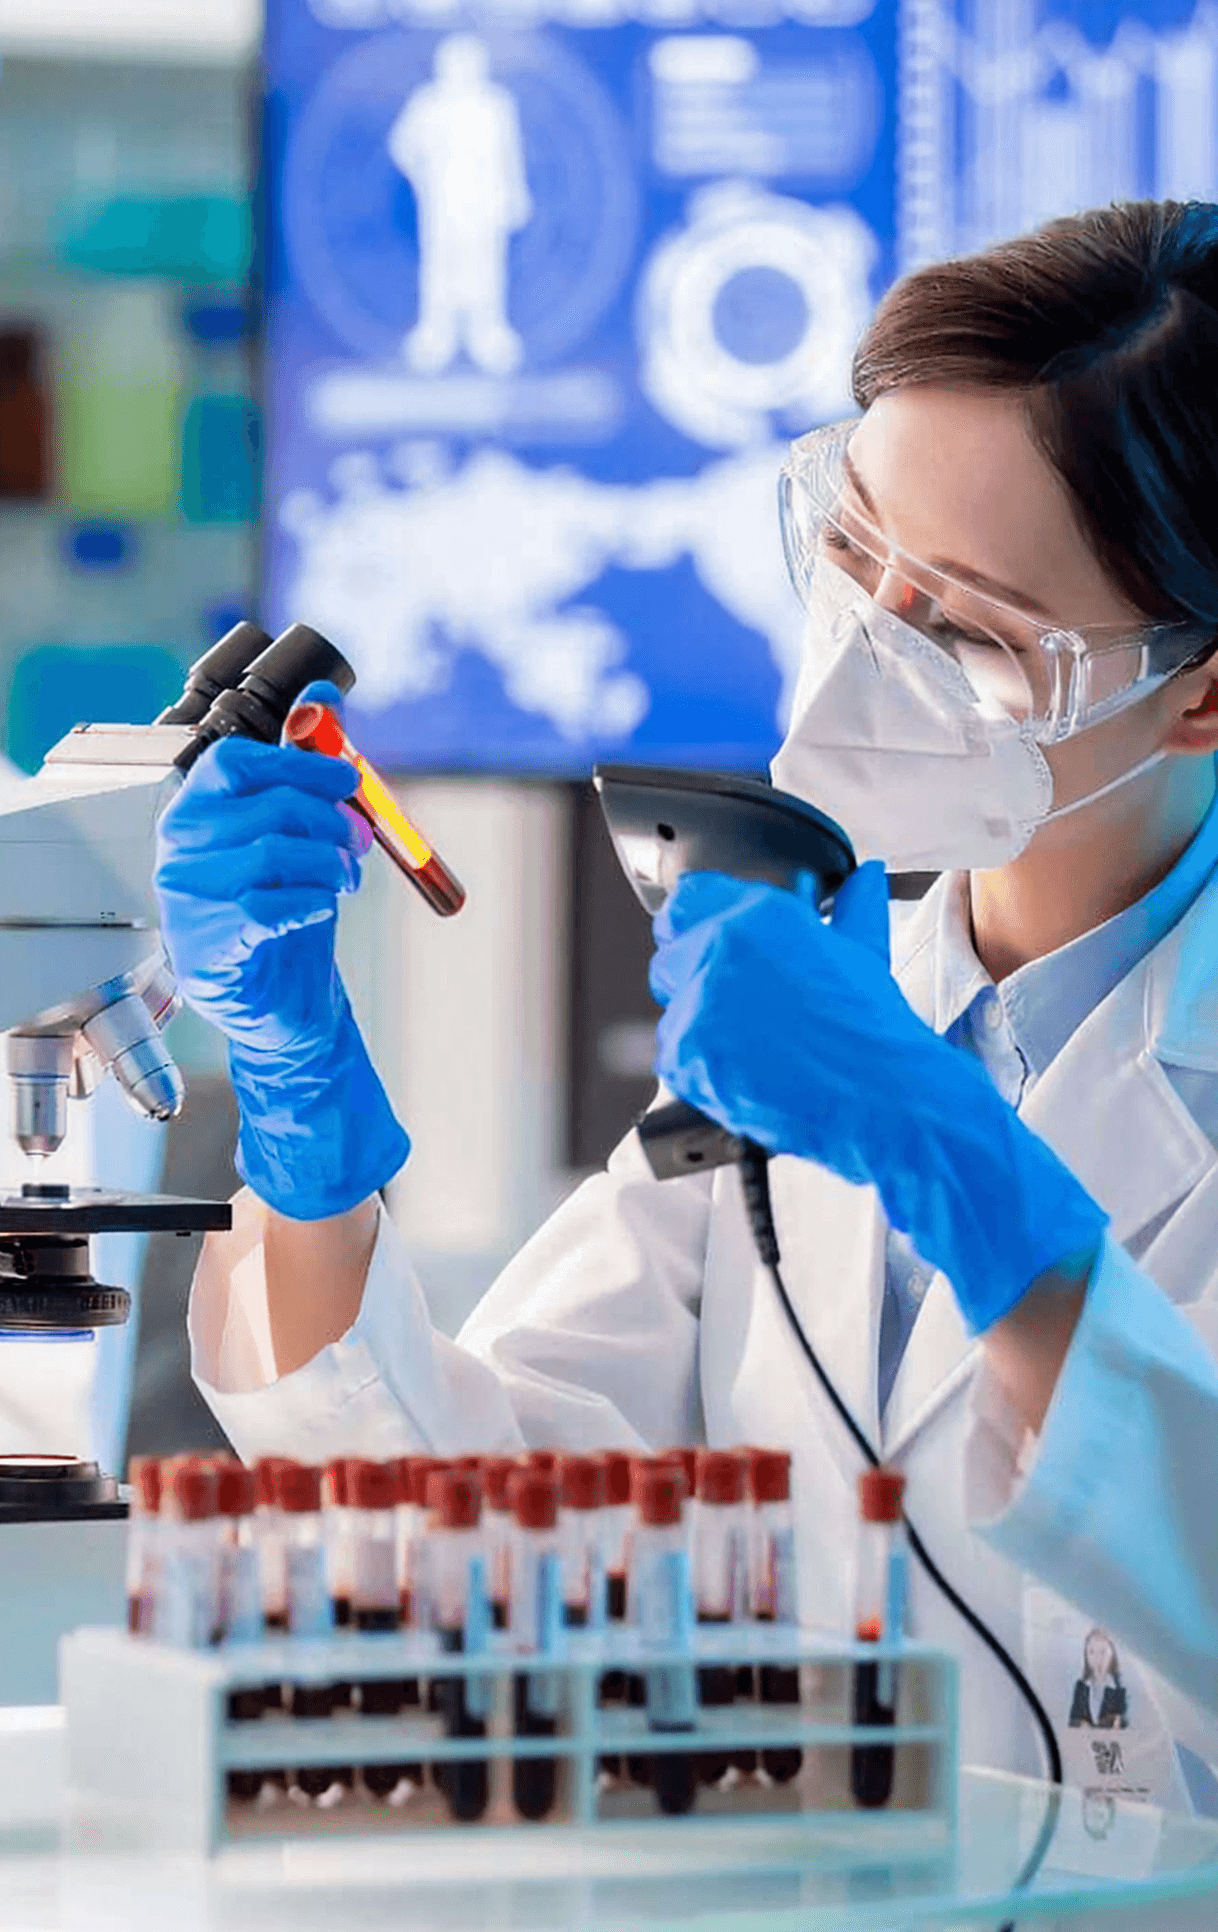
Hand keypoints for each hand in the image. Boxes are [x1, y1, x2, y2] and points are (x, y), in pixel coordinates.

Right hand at [154, 684, 408, 1221]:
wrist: (282, 997)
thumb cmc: (285, 906)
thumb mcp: (302, 829)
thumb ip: (307, 763)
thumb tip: (324, 690)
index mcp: (198, 808)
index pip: (238, 760)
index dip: (301, 764)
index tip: (349, 780)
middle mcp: (180, 846)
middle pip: (270, 808)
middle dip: (335, 821)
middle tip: (362, 841)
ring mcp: (186, 896)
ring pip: (275, 856)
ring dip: (331, 865)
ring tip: (347, 880)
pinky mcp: (203, 944)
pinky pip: (268, 908)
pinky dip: (309, 904)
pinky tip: (317, 910)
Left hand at [650, 866, 1106, 1331]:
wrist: (879, 1095)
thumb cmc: (872, 1031)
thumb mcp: (862, 956)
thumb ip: (853, 908)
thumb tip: (865, 880)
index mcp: (758, 917)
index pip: (688, 901)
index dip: (696, 926)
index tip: (705, 943)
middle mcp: (719, 950)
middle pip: (671, 957)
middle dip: (697, 980)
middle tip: (742, 1012)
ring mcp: (698, 1003)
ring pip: (674, 1011)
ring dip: (702, 1030)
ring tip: (756, 1051)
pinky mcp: (686, 1054)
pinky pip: (675, 1059)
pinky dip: (702, 1070)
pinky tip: (746, 1074)